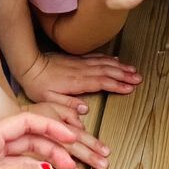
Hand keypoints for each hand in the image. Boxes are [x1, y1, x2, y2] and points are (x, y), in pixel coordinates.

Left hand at [17, 50, 141, 119]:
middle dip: (124, 75)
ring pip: (105, 64)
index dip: (117, 84)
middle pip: (108, 71)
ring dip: (120, 67)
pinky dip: (109, 59)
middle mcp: (81, 71)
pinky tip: (116, 61)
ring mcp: (80, 64)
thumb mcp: (48, 100)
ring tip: (133, 70)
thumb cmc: (37, 84)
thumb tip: (84, 110)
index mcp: (77, 82)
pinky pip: (97, 58)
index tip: (130, 87)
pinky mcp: (78, 60)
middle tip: (138, 78)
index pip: (101, 82)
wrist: (29, 65)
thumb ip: (67, 105)